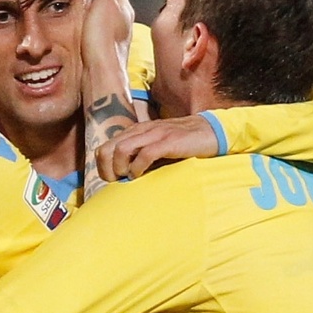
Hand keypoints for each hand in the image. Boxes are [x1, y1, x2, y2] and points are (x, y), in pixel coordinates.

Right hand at [82, 0, 133, 67]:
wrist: (101, 77)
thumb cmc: (103, 41)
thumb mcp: (104, 4)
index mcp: (124, 6)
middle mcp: (122, 20)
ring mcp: (115, 34)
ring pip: (104, 12)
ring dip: (93, 4)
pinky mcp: (105, 47)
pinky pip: (98, 26)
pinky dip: (90, 20)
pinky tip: (81, 22)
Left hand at [97, 114, 218, 182]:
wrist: (209, 131)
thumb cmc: (182, 144)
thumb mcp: (156, 146)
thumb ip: (140, 155)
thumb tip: (124, 177)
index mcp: (136, 132)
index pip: (105, 148)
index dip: (103, 167)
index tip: (112, 181)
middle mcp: (141, 130)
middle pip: (107, 149)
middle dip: (107, 170)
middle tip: (118, 182)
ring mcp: (154, 134)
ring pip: (122, 150)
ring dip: (121, 168)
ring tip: (130, 177)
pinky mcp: (168, 141)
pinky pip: (145, 154)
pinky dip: (138, 167)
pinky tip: (141, 175)